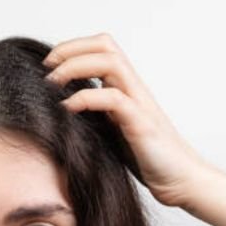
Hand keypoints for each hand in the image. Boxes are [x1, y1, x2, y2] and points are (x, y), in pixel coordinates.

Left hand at [42, 32, 213, 207]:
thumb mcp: (110, 130)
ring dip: (76, 67)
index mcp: (124, 88)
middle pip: (105, 46)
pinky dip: (86, 98)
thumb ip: (92, 114)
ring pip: (111, 63)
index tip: (46, 65)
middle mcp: (133, 89)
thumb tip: (54, 110)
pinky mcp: (141, 124)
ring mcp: (139, 104)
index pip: (101, 48)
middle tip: (45, 68)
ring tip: (52, 84)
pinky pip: (113, 99)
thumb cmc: (145, 158)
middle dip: (71, 49)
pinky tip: (67, 109)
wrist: (180, 180)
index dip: (72, 47)